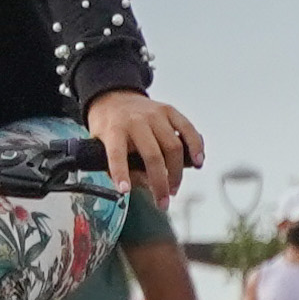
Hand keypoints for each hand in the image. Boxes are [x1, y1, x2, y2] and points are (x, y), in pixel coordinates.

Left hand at [78, 90, 200, 198]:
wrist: (114, 98)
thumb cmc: (110, 128)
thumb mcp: (101, 147)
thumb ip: (121, 168)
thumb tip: (148, 184)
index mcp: (113, 130)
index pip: (116, 153)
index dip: (121, 173)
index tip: (124, 190)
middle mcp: (135, 121)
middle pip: (153, 155)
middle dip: (161, 183)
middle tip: (163, 201)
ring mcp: (154, 115)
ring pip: (174, 146)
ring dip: (177, 172)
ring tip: (174, 188)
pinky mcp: (169, 111)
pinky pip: (188, 130)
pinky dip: (196, 147)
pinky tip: (197, 162)